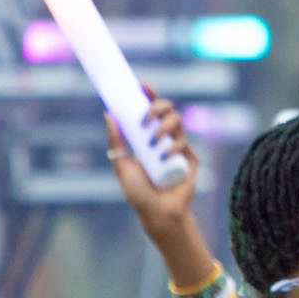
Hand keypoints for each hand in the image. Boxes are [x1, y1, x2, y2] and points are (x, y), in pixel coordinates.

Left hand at [106, 90, 199, 241]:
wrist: (157, 212)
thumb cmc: (137, 192)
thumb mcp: (121, 164)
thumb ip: (115, 141)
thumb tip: (108, 114)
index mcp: (147, 137)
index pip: (150, 110)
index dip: (148, 96)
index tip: (141, 85)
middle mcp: (164, 139)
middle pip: (167, 110)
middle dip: (158, 107)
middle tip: (146, 118)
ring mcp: (178, 148)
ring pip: (177, 122)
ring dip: (164, 126)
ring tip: (154, 142)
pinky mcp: (190, 159)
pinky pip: (184, 143)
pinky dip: (174, 146)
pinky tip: (165, 155)